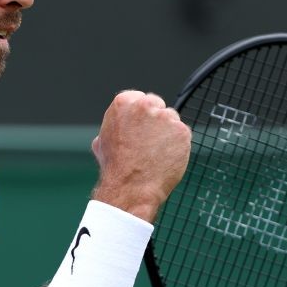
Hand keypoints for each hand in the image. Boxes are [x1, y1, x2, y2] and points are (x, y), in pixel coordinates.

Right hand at [90, 90, 190, 221]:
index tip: (141, 127)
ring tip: (156, 154)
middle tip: (150, 142)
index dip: (141, 115)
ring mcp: (165, 117)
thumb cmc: (115, 167)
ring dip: (168, 134)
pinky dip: (178, 146)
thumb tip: (118, 128)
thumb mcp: (103, 141)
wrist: (131, 187)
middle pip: (158, 106)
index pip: (140, 99)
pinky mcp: (182, 131)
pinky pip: (183, 135)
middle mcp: (145, 105)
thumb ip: (114, 127)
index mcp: (123, 103)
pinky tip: (167, 158)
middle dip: (156, 121)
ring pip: (172, 120)